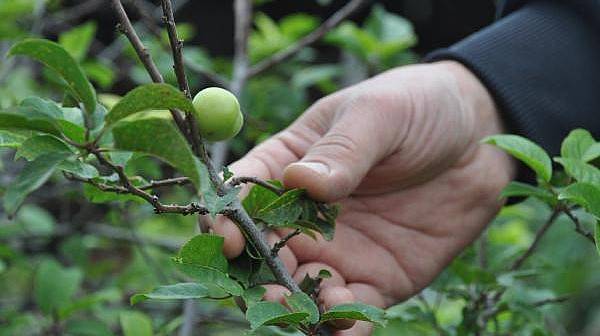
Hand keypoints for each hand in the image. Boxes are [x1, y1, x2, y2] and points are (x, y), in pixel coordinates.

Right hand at [214, 61, 515, 334]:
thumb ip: (341, 150)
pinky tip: (350, 327)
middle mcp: (307, 214)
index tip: (230, 239)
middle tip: (270, 294)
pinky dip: (345, 325)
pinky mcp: (378, 277)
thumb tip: (300, 182)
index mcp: (292, 165)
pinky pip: (353, 308)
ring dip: (299, 307)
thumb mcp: (378, 114)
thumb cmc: (419, 107)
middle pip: (266, 252)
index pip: (245, 195)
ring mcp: (341, 249)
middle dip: (260, 278)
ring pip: (302, 288)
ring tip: (312, 311)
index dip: (230, 219)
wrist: (480, 137)